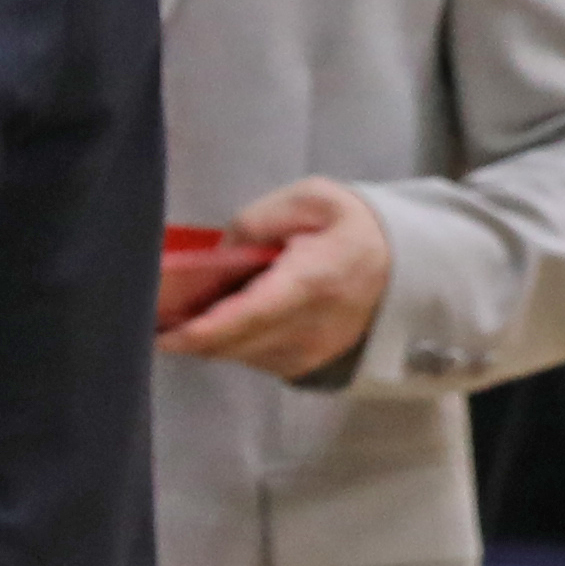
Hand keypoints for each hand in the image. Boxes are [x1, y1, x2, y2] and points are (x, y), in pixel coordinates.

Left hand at [165, 177, 392, 379]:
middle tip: (154, 308)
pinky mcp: (305, 365)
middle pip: (229, 342)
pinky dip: (228, 341)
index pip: (246, 317)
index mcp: (312, 283)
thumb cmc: (356, 230)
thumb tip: (221, 249)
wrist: (410, 269)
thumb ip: (260, 219)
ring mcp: (308, 353)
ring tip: (184, 306)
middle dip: (184, 330)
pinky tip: (221, 316)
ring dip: (203, 337)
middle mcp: (309, 328)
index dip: (198, 329)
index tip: (158, 330)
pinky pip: (251, 359)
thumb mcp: (313, 200)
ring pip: (234, 354)